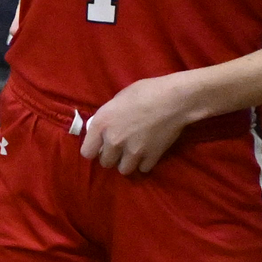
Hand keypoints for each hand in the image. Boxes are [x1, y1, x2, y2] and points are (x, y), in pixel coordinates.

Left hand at [81, 73, 204, 175]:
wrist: (175, 99)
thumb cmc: (145, 92)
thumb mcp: (117, 100)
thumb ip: (107, 117)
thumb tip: (103, 128)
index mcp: (101, 124)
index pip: (86, 152)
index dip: (93, 150)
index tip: (100, 146)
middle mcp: (114, 141)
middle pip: (105, 163)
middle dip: (111, 157)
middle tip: (119, 149)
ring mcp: (133, 151)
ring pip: (123, 170)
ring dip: (127, 163)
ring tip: (133, 153)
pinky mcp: (152, 157)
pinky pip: (143, 169)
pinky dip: (145, 163)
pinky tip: (148, 153)